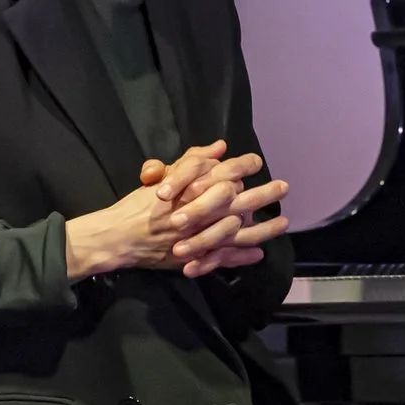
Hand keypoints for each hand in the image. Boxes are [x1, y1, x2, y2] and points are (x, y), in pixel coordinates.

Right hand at [138, 140, 291, 277]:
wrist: (120, 237)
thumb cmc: (140, 205)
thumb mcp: (165, 177)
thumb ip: (193, 161)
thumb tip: (220, 147)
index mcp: (192, 188)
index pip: (226, 171)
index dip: (245, 165)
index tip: (257, 163)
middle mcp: (201, 211)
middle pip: (241, 200)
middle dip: (265, 193)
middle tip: (283, 188)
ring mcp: (202, 236)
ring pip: (240, 232)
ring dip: (264, 228)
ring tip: (283, 223)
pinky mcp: (198, 256)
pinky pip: (226, 257)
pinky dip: (243, 256)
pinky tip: (258, 253)